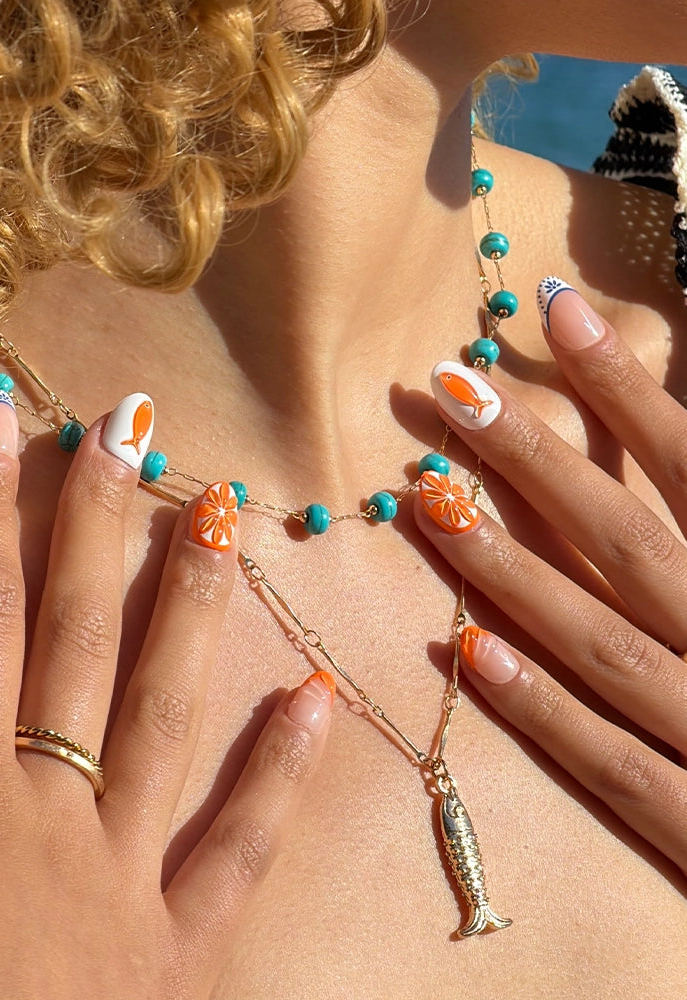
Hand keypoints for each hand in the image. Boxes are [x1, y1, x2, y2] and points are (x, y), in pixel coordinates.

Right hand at [0, 386, 333, 998]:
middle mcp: (59, 802)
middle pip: (81, 633)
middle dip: (96, 521)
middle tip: (125, 427)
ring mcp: (133, 865)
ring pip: (167, 709)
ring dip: (194, 606)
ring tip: (222, 515)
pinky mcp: (186, 938)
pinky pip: (242, 844)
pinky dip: (282, 772)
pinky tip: (320, 697)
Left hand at [416, 278, 686, 875]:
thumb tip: (666, 422)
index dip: (627, 387)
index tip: (552, 310)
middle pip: (632, 541)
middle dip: (541, 463)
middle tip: (453, 389)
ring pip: (604, 643)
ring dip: (513, 573)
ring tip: (432, 504)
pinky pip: (614, 767)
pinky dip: (543, 710)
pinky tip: (470, 651)